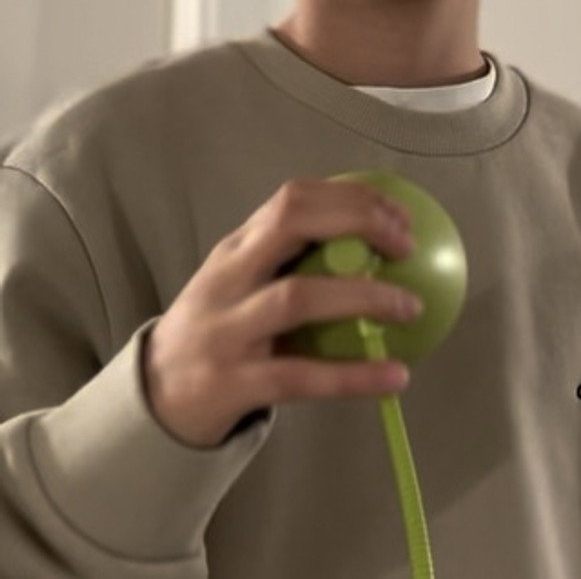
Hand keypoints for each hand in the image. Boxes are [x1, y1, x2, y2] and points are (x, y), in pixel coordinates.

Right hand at [142, 178, 420, 447]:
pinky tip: (396, 376)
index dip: (351, 198)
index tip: (399, 214)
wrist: (156, 395)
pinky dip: (353, 375)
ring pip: (297, 297)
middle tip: (407, 246)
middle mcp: (229, 277)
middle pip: (290, 223)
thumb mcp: (242, 282)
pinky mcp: (233, 382)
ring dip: (363, 297)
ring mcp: (227, 328)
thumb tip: (382, 246)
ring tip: (412, 308)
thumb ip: (293, 260)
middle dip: (355, 221)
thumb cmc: (220, 328)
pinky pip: (301, 376)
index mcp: (238, 248)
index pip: (293, 199)